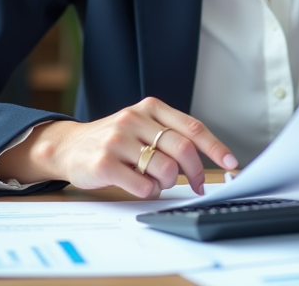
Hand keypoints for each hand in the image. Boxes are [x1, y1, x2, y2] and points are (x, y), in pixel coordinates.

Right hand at [0, 97, 237, 197]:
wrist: (67, 147)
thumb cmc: (112, 140)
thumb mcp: (140, 127)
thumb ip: (168, 136)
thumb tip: (204, 161)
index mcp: (149, 107)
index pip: (192, 127)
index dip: (214, 147)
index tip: (231, 162)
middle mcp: (134, 118)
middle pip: (182, 148)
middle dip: (196, 172)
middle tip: (198, 185)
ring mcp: (117, 139)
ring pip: (165, 168)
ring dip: (167, 182)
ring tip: (156, 182)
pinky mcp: (104, 162)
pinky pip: (143, 185)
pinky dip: (148, 191)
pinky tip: (139, 186)